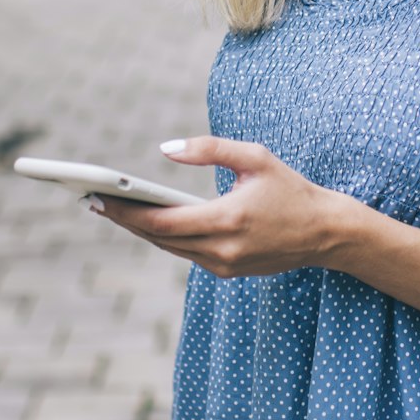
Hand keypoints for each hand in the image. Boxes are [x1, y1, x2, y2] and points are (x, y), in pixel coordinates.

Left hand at [87, 137, 347, 277]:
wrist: (326, 232)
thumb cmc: (290, 188)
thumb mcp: (255, 156)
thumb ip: (209, 148)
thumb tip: (164, 148)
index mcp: (228, 219)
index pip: (162, 221)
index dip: (126, 212)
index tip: (98, 199)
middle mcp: (223, 249)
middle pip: (158, 238)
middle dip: (125, 220)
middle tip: (93, 202)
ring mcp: (225, 265)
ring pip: (170, 248)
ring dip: (141, 230)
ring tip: (113, 209)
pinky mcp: (228, 272)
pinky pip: (187, 254)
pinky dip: (166, 237)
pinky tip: (147, 221)